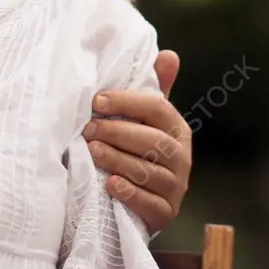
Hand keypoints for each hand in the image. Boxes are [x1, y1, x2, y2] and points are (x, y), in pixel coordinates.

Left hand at [82, 49, 191, 234]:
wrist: (136, 198)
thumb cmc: (136, 148)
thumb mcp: (144, 118)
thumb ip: (153, 88)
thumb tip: (170, 54)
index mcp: (176, 128)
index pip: (158, 108)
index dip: (127, 102)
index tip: (96, 101)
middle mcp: (181, 157)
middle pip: (152, 140)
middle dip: (116, 132)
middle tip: (87, 129)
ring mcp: (176, 187)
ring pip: (149, 171)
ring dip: (118, 159)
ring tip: (92, 151)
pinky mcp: (165, 214)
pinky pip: (150, 204)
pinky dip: (130, 193)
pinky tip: (110, 184)